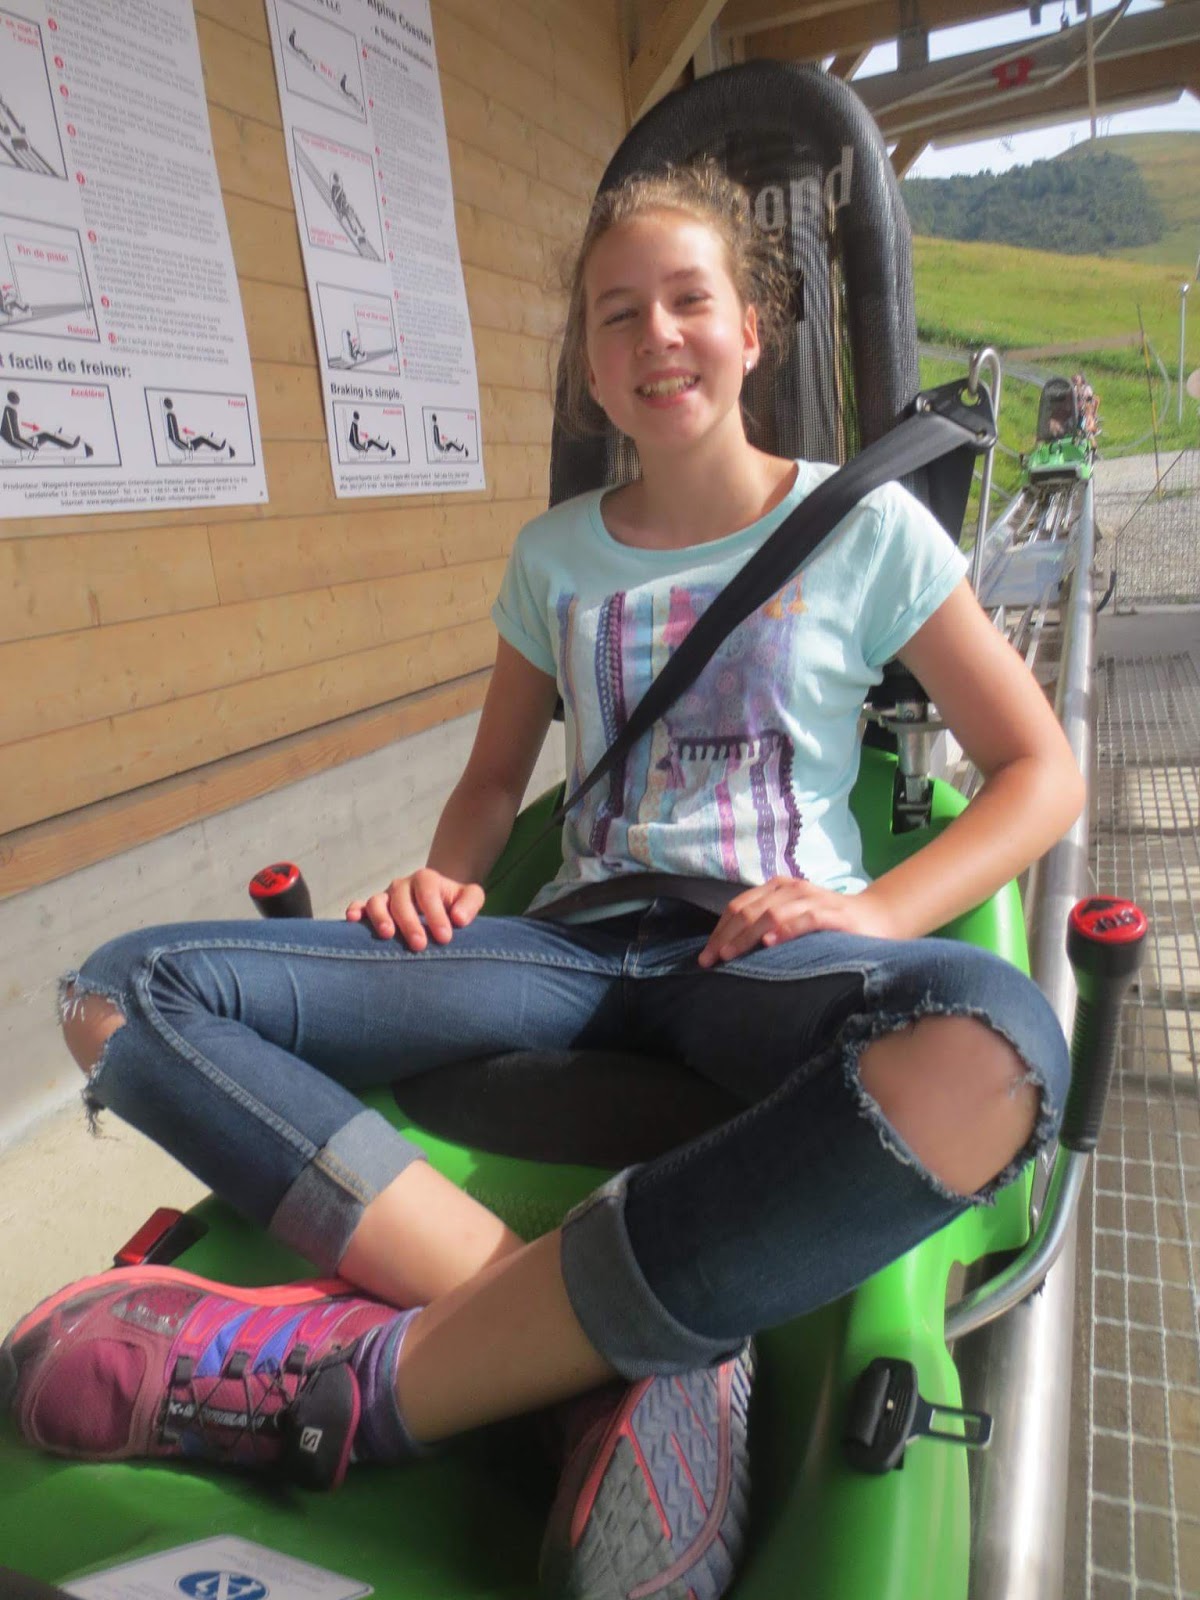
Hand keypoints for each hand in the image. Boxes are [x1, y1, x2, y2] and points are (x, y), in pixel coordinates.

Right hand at [346, 868, 484, 949]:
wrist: (439, 901)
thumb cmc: (455, 903)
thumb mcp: (470, 897)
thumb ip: (470, 903)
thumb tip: (459, 919)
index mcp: (426, 879)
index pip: (428, 893)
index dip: (435, 915)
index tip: (445, 937)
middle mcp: (403, 885)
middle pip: (401, 900)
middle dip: (410, 923)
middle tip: (420, 945)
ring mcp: (386, 896)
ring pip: (377, 902)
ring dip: (380, 918)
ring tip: (387, 935)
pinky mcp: (372, 908)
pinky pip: (359, 906)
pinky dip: (354, 910)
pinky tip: (353, 921)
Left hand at [697, 878, 895, 966]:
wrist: (878, 918)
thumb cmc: (829, 925)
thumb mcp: (792, 920)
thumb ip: (766, 927)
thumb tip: (729, 950)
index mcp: (777, 888)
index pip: (738, 907)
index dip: (719, 931)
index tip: (705, 957)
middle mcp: (792, 889)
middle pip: (749, 911)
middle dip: (726, 937)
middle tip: (710, 962)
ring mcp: (812, 899)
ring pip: (771, 914)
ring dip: (746, 936)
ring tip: (730, 956)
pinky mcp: (833, 913)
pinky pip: (805, 919)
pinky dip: (785, 930)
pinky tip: (769, 944)